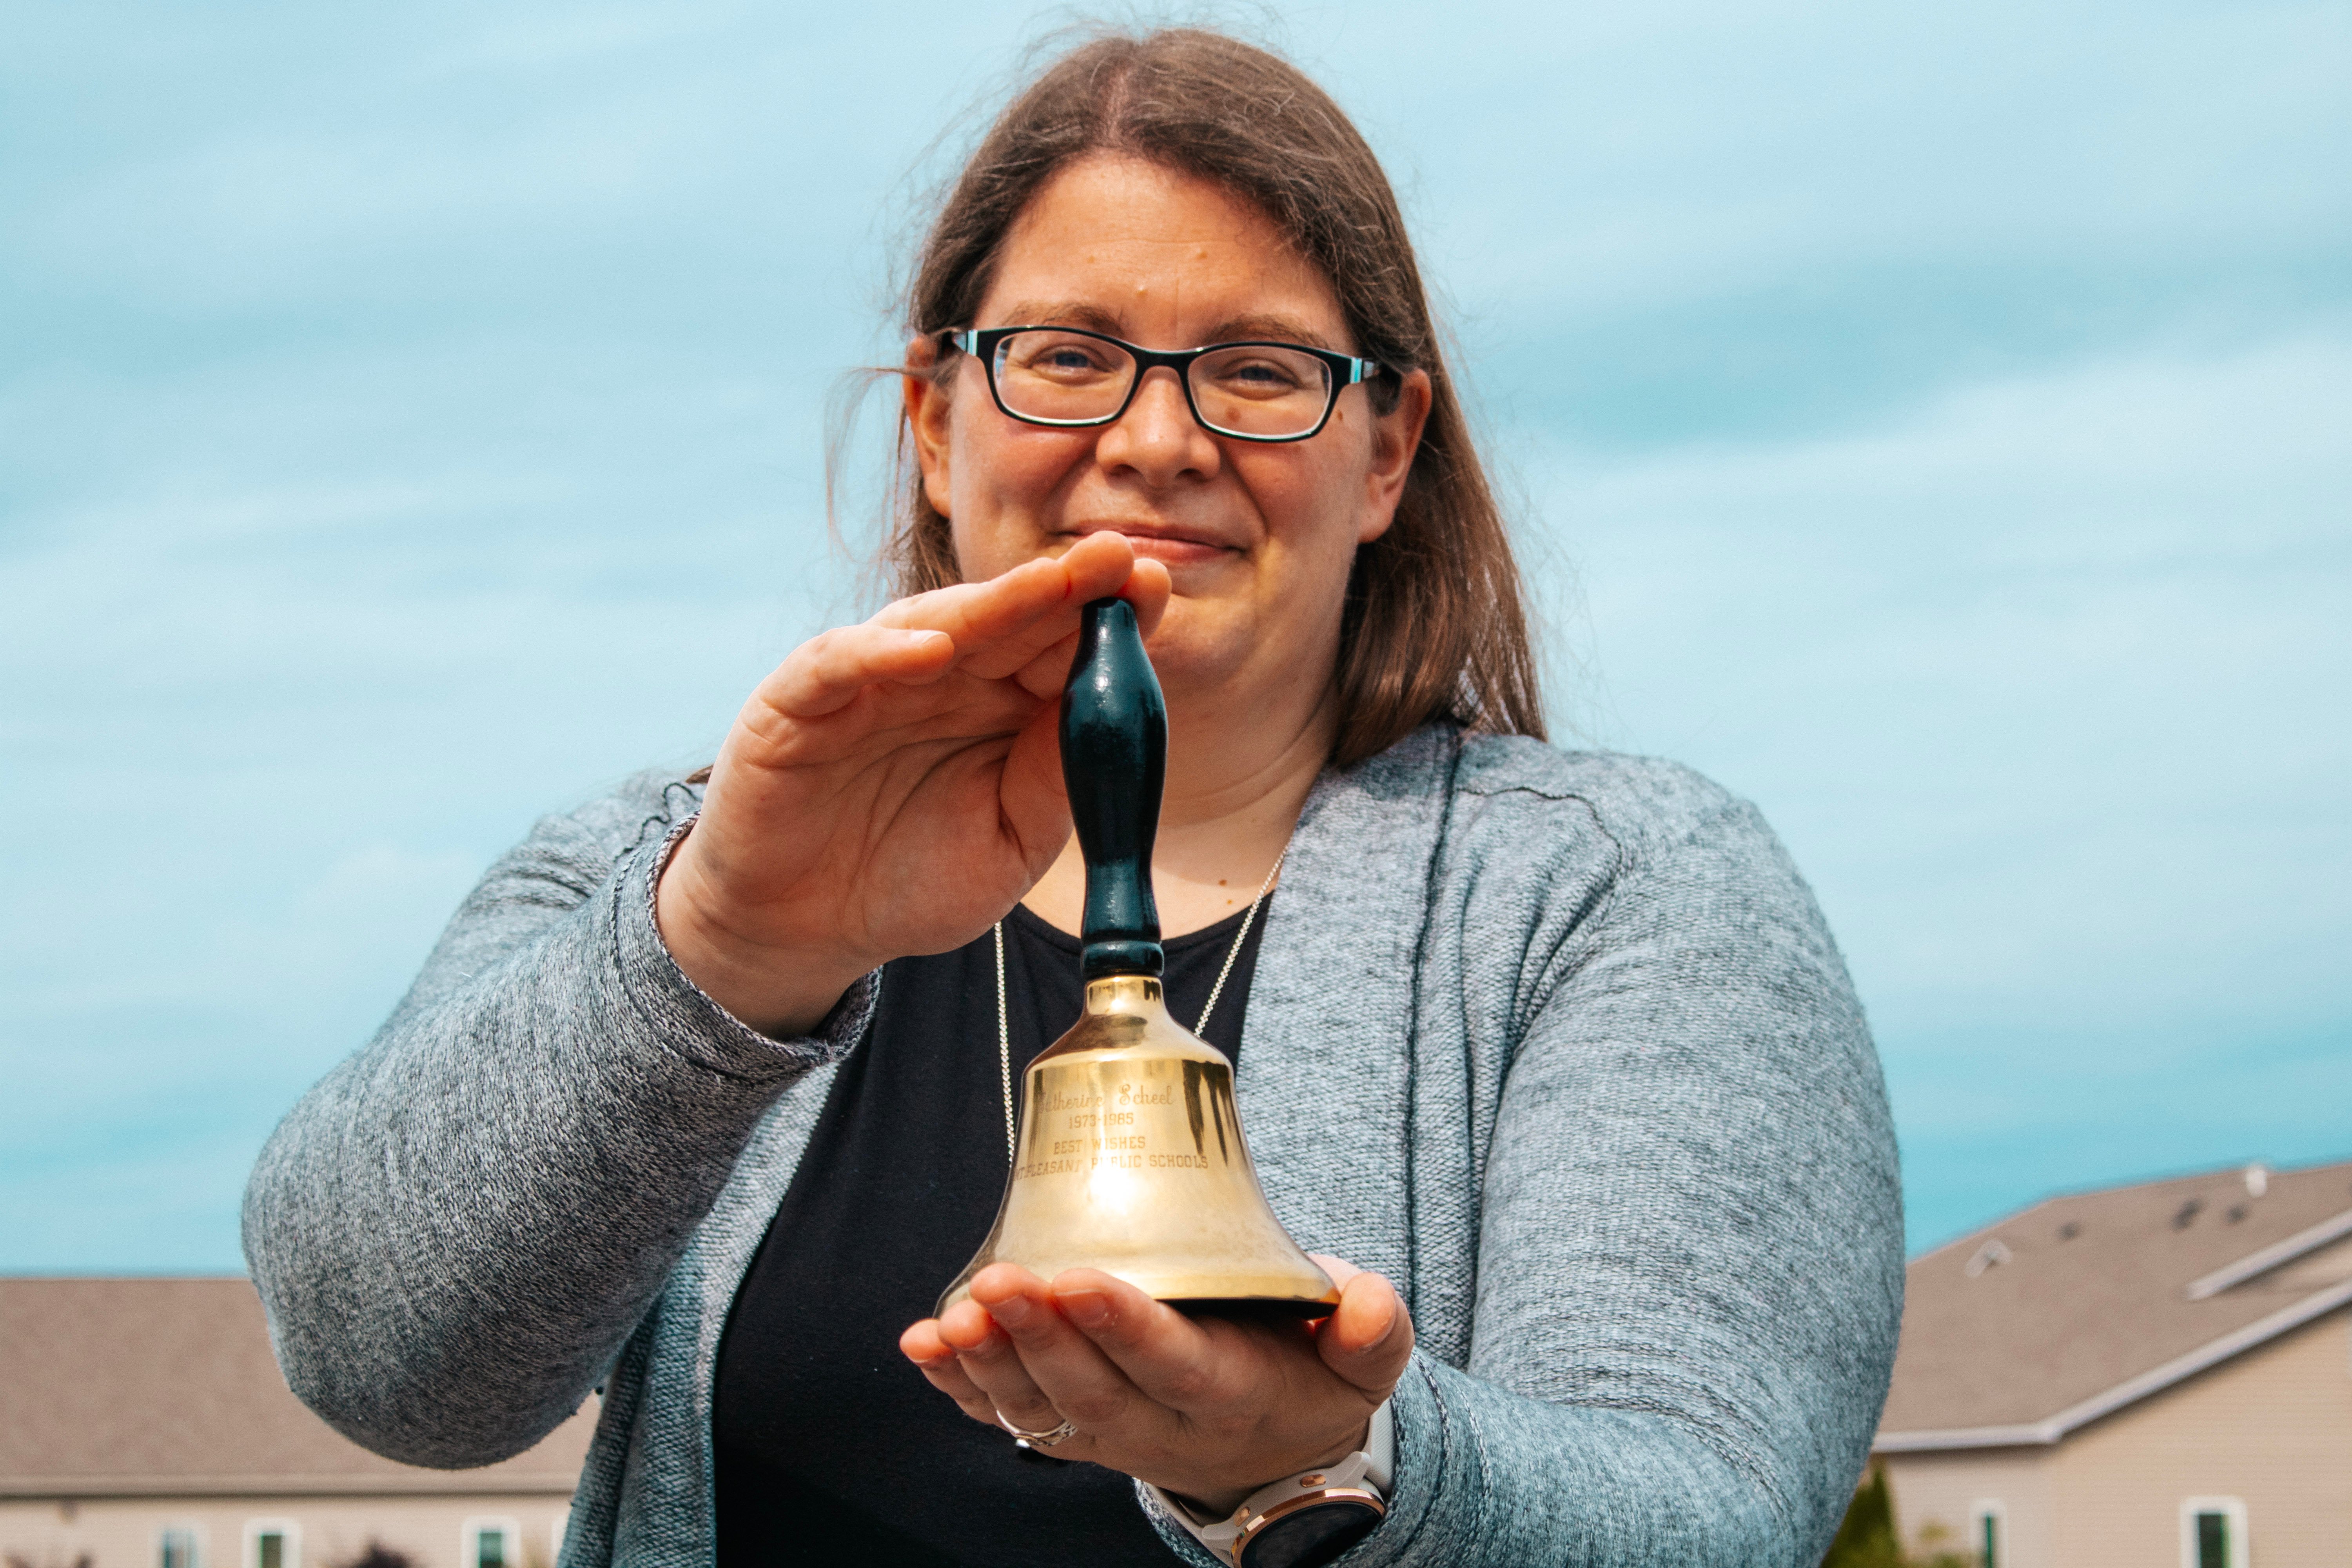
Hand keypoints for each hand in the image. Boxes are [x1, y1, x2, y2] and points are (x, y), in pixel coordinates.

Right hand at [656, 533, 1170, 1034]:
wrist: (807, 932)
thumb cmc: (912, 881)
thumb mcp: (1011, 842)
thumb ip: (1057, 779)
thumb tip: (1116, 713)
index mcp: (999, 705)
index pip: (1059, 645)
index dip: (1106, 614)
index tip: (1156, 584)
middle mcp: (938, 678)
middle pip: (1008, 620)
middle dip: (1064, 586)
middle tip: (1117, 555)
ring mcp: (867, 685)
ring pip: (932, 624)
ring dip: (993, 603)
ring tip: (1052, 583)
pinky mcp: (795, 706)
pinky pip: (836, 666)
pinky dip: (879, 653)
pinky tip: (930, 649)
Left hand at [898, 1256, 1411, 1514]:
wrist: (1279, 1447)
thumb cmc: (1314, 1374)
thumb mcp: (1365, 1360)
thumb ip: (1373, 1331)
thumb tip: (1365, 1302)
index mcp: (1235, 1394)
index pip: (1174, 1363)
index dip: (1124, 1326)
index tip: (1079, 1279)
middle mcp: (1163, 1423)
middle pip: (1093, 1389)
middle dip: (1040, 1336)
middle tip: (998, 1281)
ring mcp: (1109, 1433)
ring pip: (1040, 1407)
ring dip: (991, 1362)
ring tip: (954, 1314)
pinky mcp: (1073, 1429)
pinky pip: (1004, 1414)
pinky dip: (960, 1385)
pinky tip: (924, 1344)